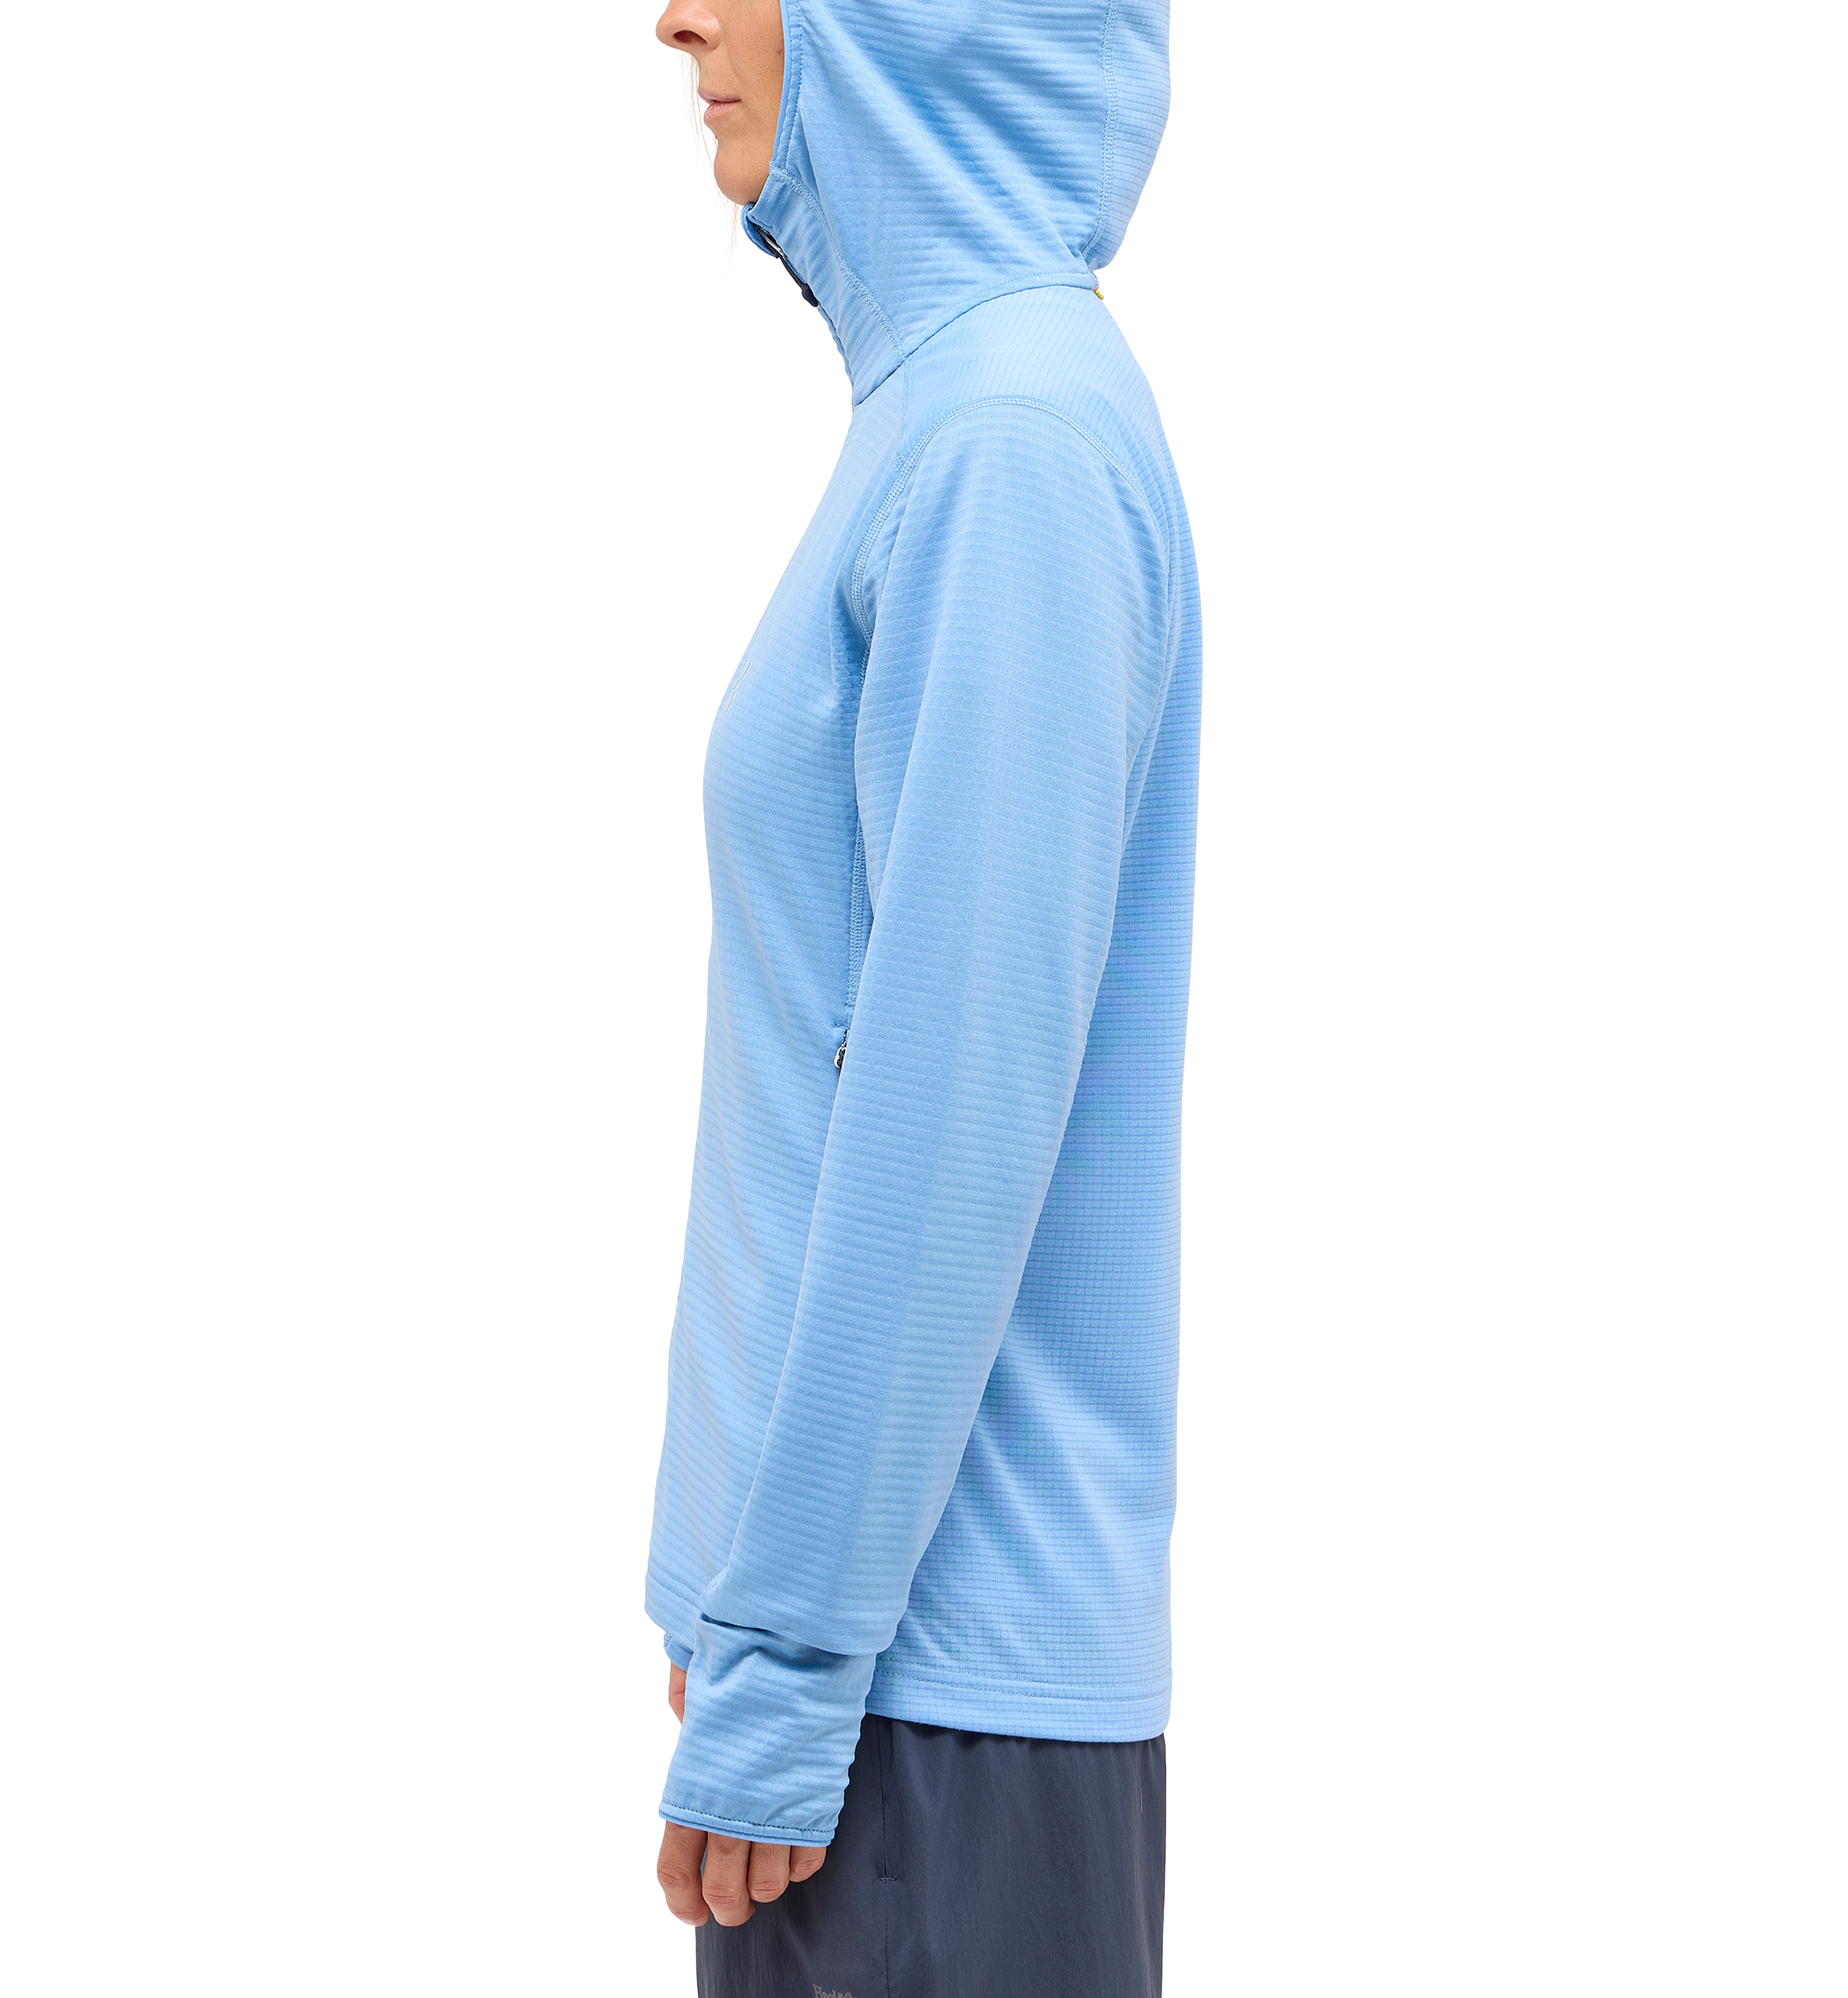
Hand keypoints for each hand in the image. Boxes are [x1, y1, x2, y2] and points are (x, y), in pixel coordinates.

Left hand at [655, 1659, 825, 1924]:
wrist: (800, 1640)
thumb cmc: (744, 1652)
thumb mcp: (697, 1678)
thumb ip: (685, 1706)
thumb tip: (687, 1726)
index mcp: (694, 1783)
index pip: (676, 1864)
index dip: (681, 1899)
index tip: (690, 1912)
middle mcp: (733, 1804)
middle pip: (724, 1888)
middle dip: (726, 1909)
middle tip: (729, 1910)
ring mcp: (778, 1806)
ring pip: (769, 1883)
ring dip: (764, 1891)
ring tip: (762, 1881)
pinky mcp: (819, 1799)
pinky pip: (810, 1858)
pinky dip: (799, 1866)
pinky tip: (793, 1854)